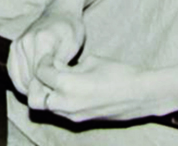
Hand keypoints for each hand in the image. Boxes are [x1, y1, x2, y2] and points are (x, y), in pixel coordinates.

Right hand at [7, 0, 85, 100]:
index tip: (58, 92)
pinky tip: (34, 84)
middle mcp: (26, 42)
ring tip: (45, 88)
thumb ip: (60, 63)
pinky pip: (13, 73)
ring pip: (19, 78)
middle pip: (28, 79)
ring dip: (30, 88)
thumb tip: (50, 81)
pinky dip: (22, 82)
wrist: (60, 11)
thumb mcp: (73, 44)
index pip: (39, 76)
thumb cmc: (70, 28)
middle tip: (53, 93)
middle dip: (40, 90)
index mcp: (42, 41)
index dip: (48, 88)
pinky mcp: (13, 47)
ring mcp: (17, 44)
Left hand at [33, 55, 164, 122]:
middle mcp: (66, 104)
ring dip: (48, 94)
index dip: (44, 61)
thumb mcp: (91, 61)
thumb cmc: (119, 72)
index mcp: (67, 85)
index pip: (41, 73)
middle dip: (38, 84)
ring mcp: (73, 116)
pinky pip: (60, 112)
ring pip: (47, 107)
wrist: (141, 94)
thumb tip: (58, 67)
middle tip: (48, 72)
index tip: (50, 56)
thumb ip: (69, 66)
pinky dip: (59, 101)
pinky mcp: (80, 121)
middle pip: (35, 98)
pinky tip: (71, 89)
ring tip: (60, 80)